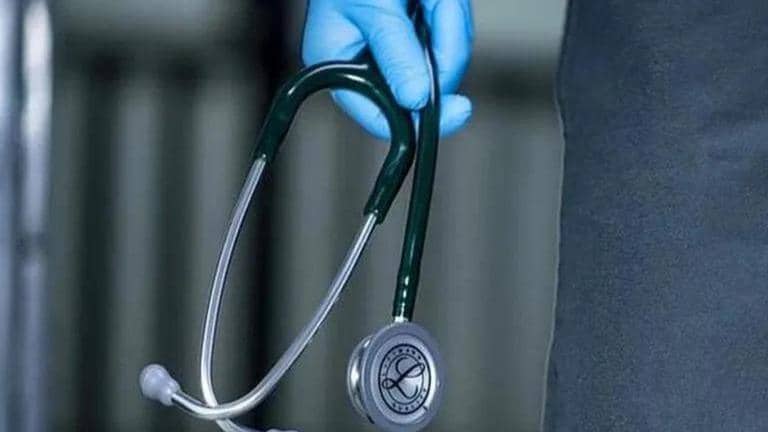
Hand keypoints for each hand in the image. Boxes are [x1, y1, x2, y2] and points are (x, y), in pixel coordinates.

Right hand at [302, 0, 473, 138]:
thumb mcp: (374, 7)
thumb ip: (396, 52)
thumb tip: (415, 100)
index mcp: (339, 65)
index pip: (378, 116)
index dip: (417, 122)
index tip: (458, 110)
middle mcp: (367, 65)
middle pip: (420, 89)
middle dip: (441, 48)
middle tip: (439, 4)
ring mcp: (395, 51)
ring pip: (442, 62)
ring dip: (448, 23)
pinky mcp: (417, 35)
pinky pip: (448, 38)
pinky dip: (450, 14)